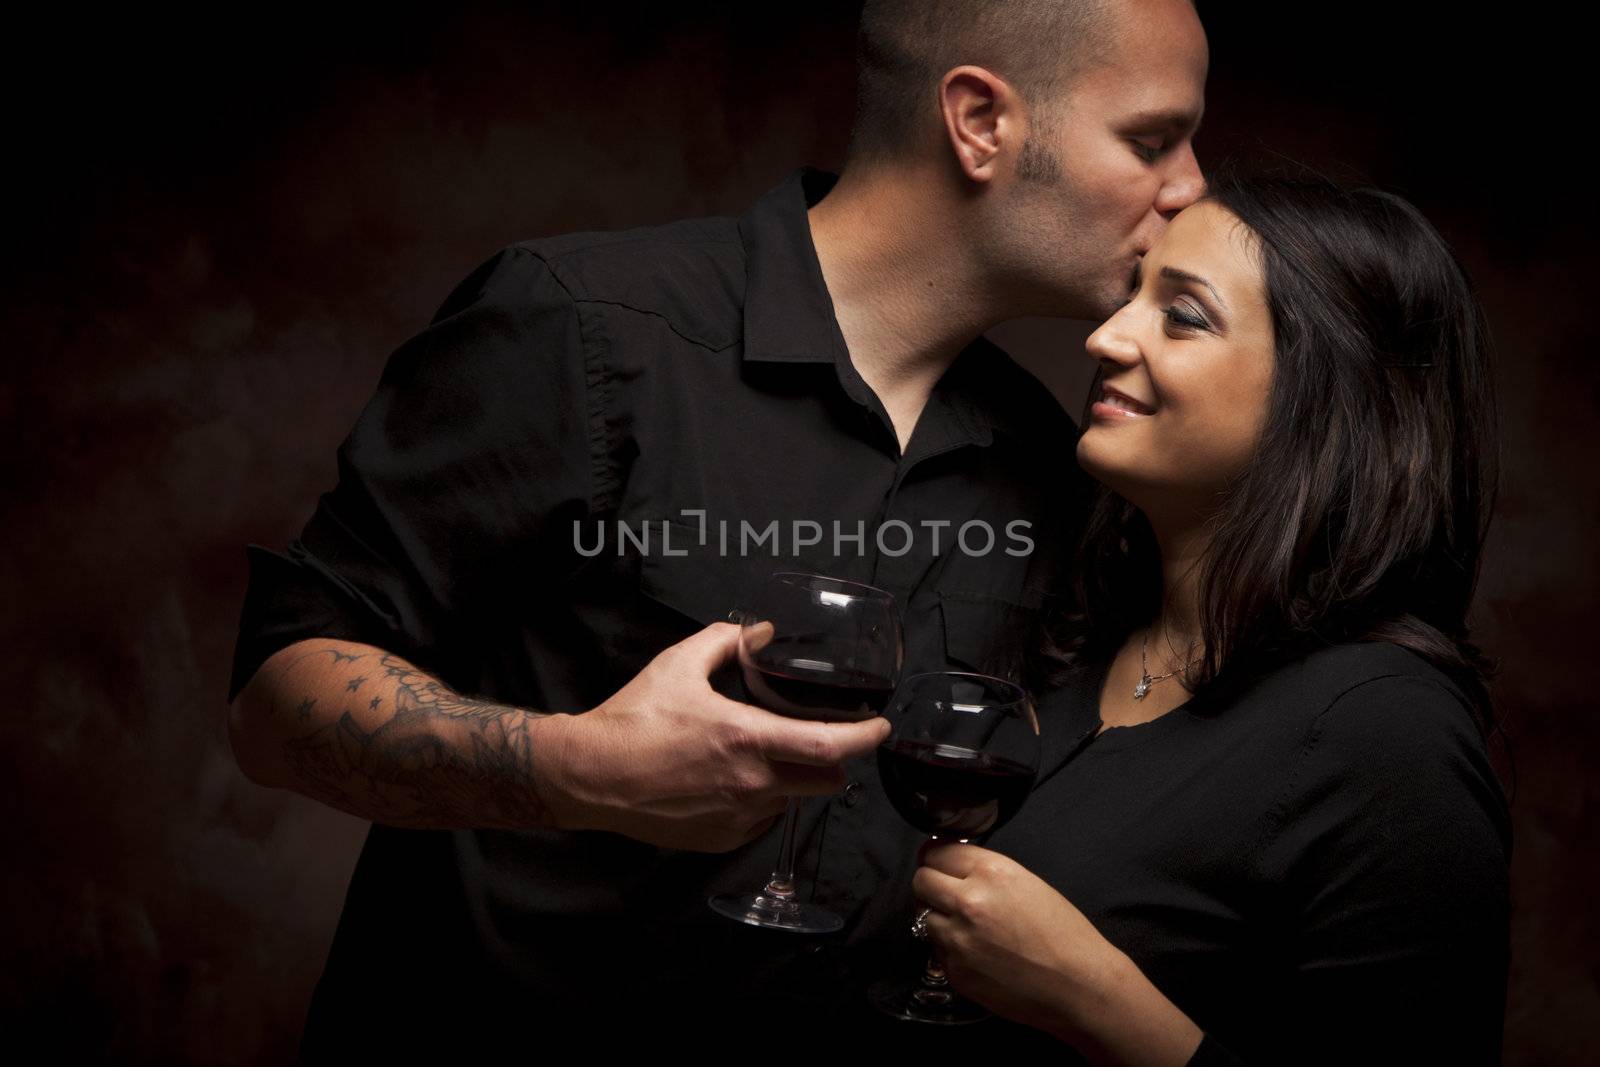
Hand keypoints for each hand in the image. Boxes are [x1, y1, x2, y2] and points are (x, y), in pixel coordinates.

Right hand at [530, 622, 890, 851]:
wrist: (590, 776)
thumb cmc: (632, 719)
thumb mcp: (678, 664)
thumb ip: (725, 641)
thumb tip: (760, 632)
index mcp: (747, 739)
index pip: (831, 746)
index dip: (865, 737)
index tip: (880, 726)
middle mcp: (751, 784)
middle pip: (826, 781)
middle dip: (833, 760)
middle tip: (818, 738)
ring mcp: (737, 817)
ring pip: (792, 800)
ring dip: (792, 779)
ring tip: (760, 756)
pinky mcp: (720, 840)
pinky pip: (761, 820)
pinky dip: (761, 801)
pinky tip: (732, 781)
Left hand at [912, 841, 1113, 1034]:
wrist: (1078, 985)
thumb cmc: (1064, 935)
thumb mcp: (1027, 883)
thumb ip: (984, 872)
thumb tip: (952, 867)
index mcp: (990, 872)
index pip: (936, 852)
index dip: (936, 857)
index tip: (938, 863)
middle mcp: (968, 902)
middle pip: (921, 881)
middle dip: (931, 885)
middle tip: (946, 893)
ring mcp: (958, 940)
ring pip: (924, 917)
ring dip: (938, 918)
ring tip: (969, 927)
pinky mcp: (956, 972)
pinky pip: (938, 950)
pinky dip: (950, 949)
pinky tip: (979, 953)